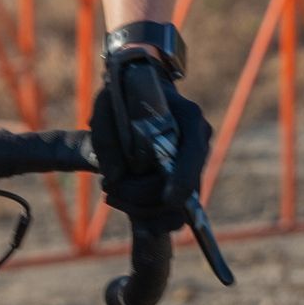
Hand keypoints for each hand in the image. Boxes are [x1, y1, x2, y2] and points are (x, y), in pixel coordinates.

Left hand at [90, 59, 211, 231]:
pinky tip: (125, 204)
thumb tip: (115, 175)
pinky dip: (148, 214)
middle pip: (181, 187)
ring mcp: (194, 163)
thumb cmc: (125, 92)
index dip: (184, 178)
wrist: (140, 90)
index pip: (194, 152)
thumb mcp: (109, 101)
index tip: (169, 199)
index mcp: (189, 116)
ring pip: (176, 205)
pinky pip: (173, 210)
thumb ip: (105, 133)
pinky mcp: (184, 180)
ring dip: (139, 206)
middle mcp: (198, 141)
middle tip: (106, 185)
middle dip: (141, 195)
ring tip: (110, 189)